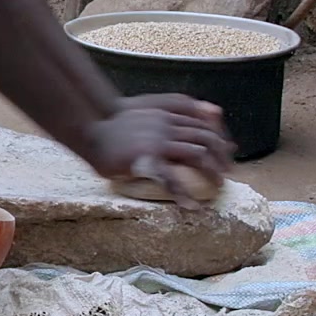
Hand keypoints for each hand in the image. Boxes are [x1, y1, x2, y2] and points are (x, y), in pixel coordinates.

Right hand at [81, 94, 232, 201]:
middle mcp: (167, 122)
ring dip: (212, 172)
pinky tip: (191, 207)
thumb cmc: (112, 122)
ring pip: (198, 154)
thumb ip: (171, 110)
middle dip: (221, 156)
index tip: (227, 151)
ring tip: (217, 186)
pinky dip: (184, 194)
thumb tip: (209, 114)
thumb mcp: (145, 108)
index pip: (204, 121)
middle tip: (226, 172)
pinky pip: (172, 178)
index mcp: (167, 111)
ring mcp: (158, 139)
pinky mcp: (147, 157)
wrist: (89, 127)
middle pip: (207, 137)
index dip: (219, 137)